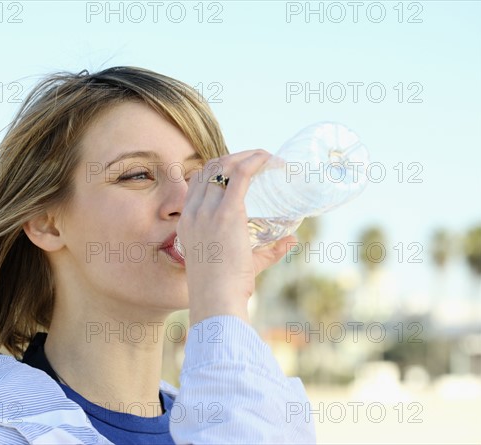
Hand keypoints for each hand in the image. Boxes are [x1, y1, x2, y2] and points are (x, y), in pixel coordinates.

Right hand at [177, 149, 297, 324]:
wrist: (216, 300)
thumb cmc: (226, 288)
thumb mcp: (245, 263)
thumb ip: (268, 251)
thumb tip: (292, 240)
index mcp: (187, 223)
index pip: (196, 183)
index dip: (216, 170)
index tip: (238, 169)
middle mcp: (194, 212)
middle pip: (208, 169)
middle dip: (231, 158)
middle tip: (256, 160)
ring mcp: (208, 212)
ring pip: (222, 167)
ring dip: (243, 156)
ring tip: (263, 157)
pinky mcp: (227, 213)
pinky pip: (239, 175)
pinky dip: (254, 162)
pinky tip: (267, 158)